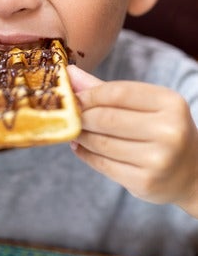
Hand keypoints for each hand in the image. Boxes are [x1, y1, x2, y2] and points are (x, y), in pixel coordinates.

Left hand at [67, 65, 197, 215]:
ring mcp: (158, 159)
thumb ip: (106, 90)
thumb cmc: (160, 131)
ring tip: (73, 131)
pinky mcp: (144, 181)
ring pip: (101, 143)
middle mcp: (169, 131)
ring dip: (80, 136)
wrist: (190, 173)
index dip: (89, 95)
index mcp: (170, 103)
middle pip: (106, 118)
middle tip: (69, 116)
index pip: (118, 93)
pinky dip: (84, 154)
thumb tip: (69, 73)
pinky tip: (79, 147)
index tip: (73, 98)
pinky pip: (102, 164)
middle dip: (81, 117)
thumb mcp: (145, 106)